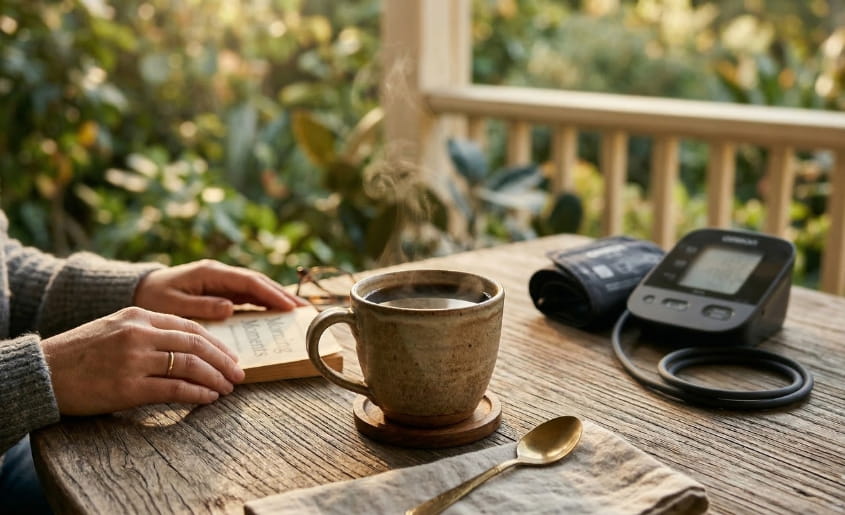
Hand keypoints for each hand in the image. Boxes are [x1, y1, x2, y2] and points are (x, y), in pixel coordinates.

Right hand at [41, 307, 245, 414]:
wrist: (44, 372)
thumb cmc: (82, 353)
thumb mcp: (116, 328)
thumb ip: (150, 332)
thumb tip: (190, 347)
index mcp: (139, 316)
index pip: (190, 327)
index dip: (216, 344)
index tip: (231, 356)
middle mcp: (139, 334)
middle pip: (196, 346)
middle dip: (223, 361)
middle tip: (238, 374)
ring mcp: (134, 360)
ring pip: (190, 367)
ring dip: (214, 379)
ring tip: (227, 388)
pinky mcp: (128, 388)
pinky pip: (174, 389)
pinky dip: (197, 394)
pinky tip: (209, 399)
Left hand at [134, 259, 306, 319]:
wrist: (138, 291)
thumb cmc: (152, 299)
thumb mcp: (172, 305)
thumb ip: (201, 306)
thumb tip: (230, 308)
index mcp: (210, 273)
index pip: (249, 281)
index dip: (271, 293)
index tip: (289, 306)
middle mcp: (219, 273)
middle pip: (258, 282)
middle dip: (282, 294)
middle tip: (303, 310)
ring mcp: (221, 281)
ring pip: (256, 287)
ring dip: (277, 298)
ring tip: (297, 311)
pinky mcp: (220, 290)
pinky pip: (247, 295)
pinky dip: (264, 302)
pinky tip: (276, 312)